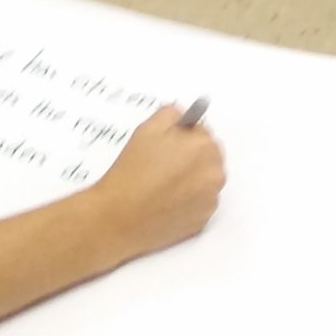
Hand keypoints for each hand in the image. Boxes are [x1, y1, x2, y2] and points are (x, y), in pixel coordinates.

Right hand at [92, 105, 225, 258]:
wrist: (120, 217)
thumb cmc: (133, 171)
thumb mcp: (148, 129)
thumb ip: (171, 113)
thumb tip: (184, 116)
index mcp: (205, 147)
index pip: (202, 132)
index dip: (182, 137)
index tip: (166, 146)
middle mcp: (215, 174)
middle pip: (208, 157)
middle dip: (190, 157)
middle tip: (161, 165)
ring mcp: (210, 201)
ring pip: (204, 181)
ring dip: (191, 178)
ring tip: (161, 184)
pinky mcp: (202, 222)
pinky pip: (199, 204)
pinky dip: (188, 200)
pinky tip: (165, 201)